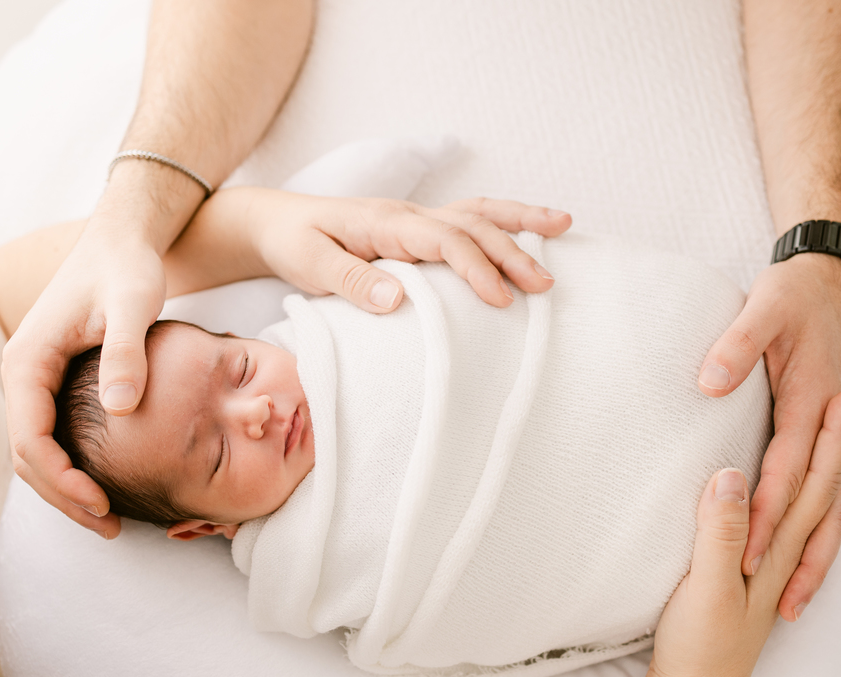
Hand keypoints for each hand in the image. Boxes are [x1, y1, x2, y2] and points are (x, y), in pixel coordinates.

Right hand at [3, 220, 165, 537]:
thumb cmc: (127, 268)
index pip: (30, 439)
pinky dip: (76, 466)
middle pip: (28, 455)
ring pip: (39, 450)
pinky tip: (111, 483)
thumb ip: (126, 354)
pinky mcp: (57, 382)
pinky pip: (56, 435)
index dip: (63, 479)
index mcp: (28, 360)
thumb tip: (121, 409)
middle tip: (110, 525)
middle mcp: (23, 373)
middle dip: (64, 496)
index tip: (102, 503)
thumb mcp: (133, 306)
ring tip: (110, 517)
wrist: (124, 241)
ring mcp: (37, 379)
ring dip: (68, 488)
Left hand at [233, 190, 572, 309]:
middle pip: (472, 226)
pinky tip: (527, 228)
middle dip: (513, 252)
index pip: (444, 242)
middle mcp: (409, 215)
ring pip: (478, 213)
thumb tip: (399, 298)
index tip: (499, 299)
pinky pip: (467, 218)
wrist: (276, 222)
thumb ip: (352, 280)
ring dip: (520, 222)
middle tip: (545, 285)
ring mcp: (416, 218)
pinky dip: (501, 220)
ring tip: (564, 225)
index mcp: (387, 224)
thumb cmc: (293, 244)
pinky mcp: (417, 227)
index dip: (475, 269)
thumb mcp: (310, 265)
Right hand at [646, 388, 840, 676]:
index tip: (840, 397)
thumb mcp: (703, 586)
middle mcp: (784, 558)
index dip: (828, 441)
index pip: (809, 486)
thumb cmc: (699, 646)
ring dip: (830, 470)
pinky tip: (801, 503)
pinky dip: (809, 506)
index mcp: (774, 552)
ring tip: (840, 437)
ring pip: (815, 512)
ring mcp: (773, 571)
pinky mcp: (756, 581)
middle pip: (823, 492)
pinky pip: (796, 531)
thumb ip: (719, 531)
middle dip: (840, 444)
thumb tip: (732, 474)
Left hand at [696, 253, 840, 620]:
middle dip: (798, 555)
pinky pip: (838, 491)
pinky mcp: (832, 434)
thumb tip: (711, 384)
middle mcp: (829, 425)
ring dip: (820, 553)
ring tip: (797, 601)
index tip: (744, 555)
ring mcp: (838, 432)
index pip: (784, 470)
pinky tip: (811, 551)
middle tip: (776, 603)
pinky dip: (828, 527)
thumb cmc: (791, 297)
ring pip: (836, 506)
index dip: (764, 515)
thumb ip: (736, 345)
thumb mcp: (762, 310)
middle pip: (819, 503)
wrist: (825, 280)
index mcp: (811, 401)